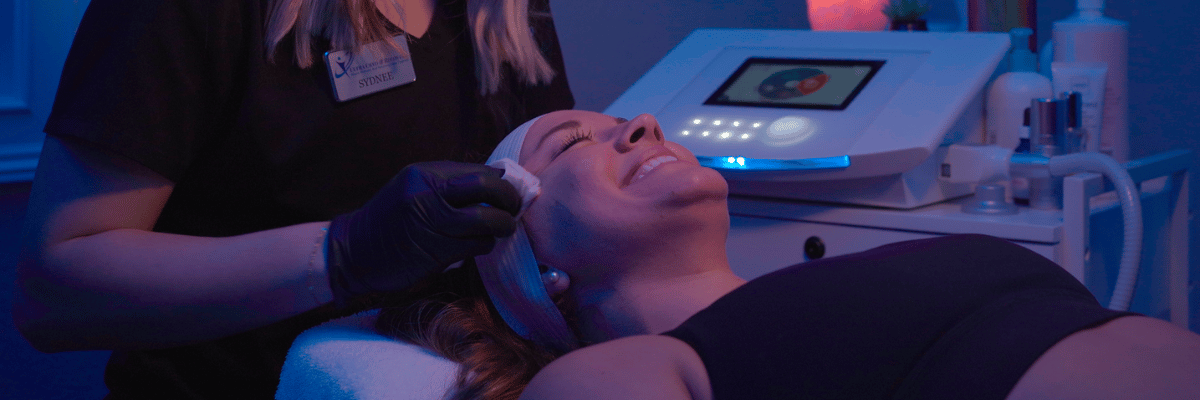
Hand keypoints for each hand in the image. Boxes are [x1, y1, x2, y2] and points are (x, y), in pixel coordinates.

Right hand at [325, 161, 521, 304]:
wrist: (353, 252)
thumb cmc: (389, 221)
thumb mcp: (412, 189)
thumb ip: (448, 183)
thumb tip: (496, 179)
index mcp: (423, 174)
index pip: (476, 171)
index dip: (500, 181)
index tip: (508, 190)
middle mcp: (428, 193)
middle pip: (486, 187)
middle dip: (509, 198)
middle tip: (514, 208)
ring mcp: (432, 223)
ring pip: (486, 219)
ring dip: (503, 225)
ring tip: (503, 228)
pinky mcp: (436, 251)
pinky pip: (477, 244)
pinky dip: (486, 244)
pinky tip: (481, 244)